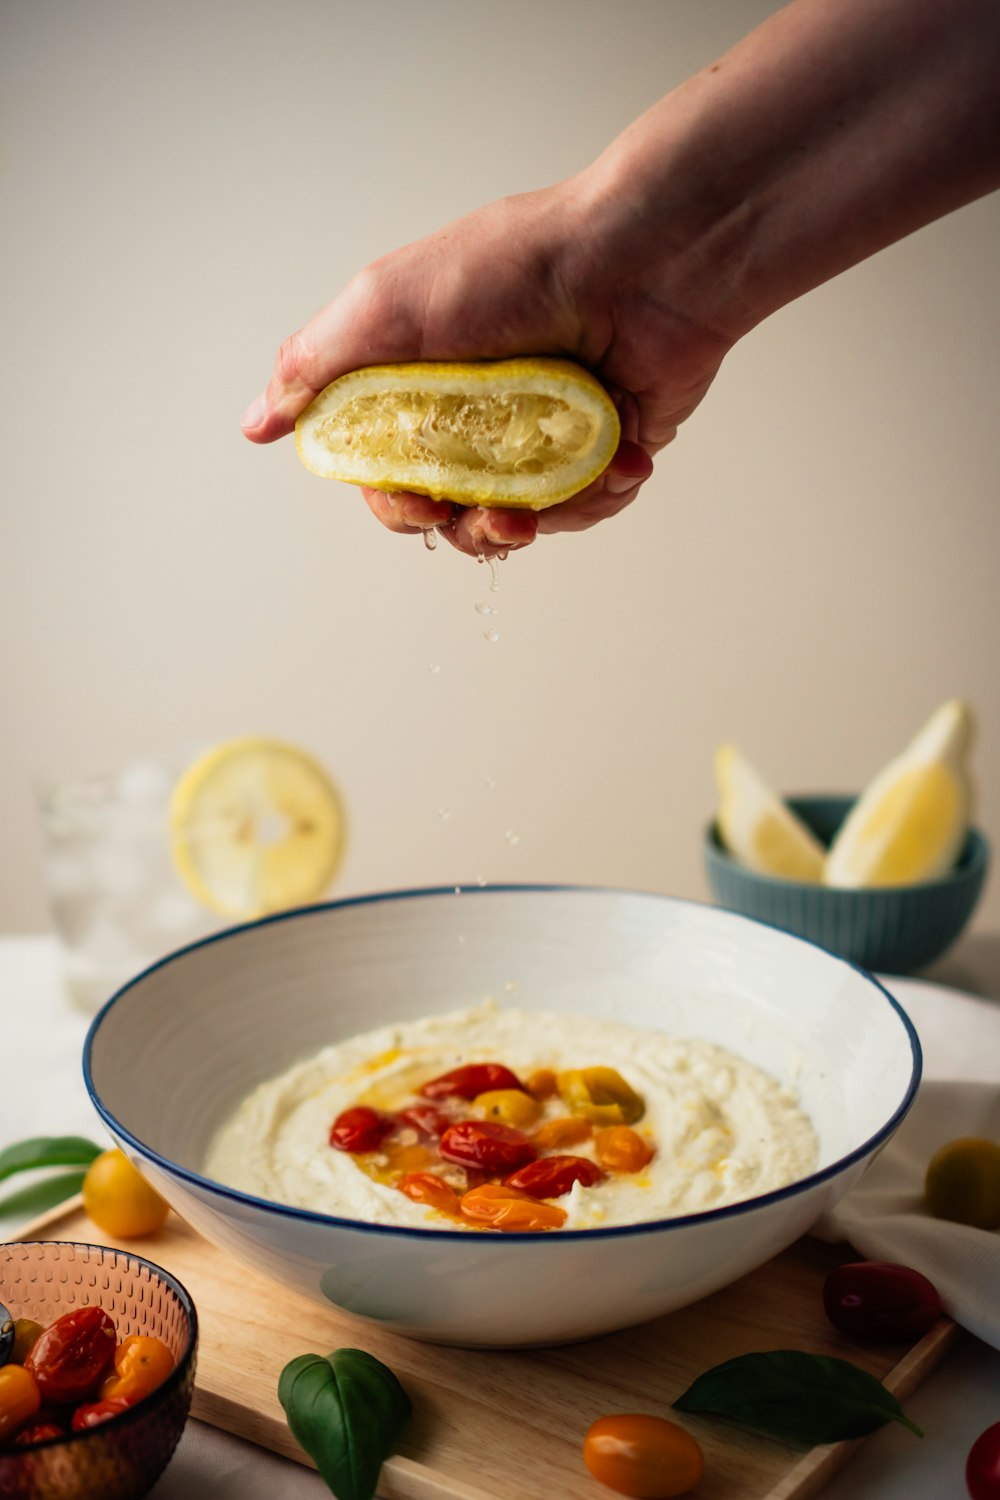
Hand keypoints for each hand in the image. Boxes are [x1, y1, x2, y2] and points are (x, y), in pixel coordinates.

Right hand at [241, 176, 731, 556]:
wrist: (644, 261)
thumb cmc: (516, 268)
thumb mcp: (388, 306)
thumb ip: (317, 366)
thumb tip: (256, 423)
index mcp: (420, 385)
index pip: (386, 474)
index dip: (396, 503)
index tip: (418, 502)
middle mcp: (477, 414)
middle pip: (449, 512)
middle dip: (469, 528)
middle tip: (497, 515)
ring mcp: (542, 434)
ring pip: (520, 522)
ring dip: (539, 520)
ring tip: (566, 488)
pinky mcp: (605, 447)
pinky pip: (589, 507)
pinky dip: (600, 494)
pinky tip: (619, 459)